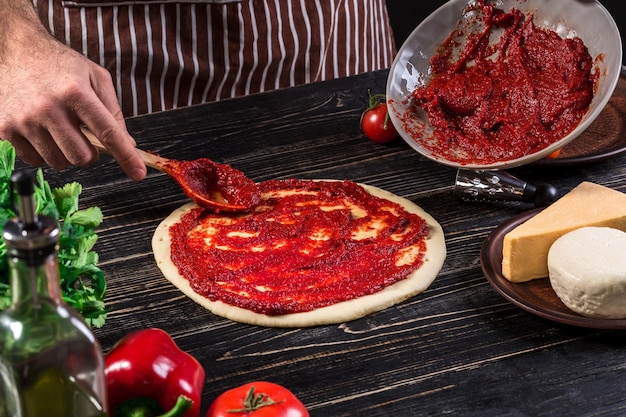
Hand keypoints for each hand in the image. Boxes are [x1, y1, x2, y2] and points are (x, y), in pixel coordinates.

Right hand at [0, 4, 146, 180]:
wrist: (14, 50)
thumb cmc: (59, 65)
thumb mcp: (95, 77)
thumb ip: (113, 111)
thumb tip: (129, 144)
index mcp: (75, 92)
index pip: (107, 133)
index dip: (126, 157)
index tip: (138, 173)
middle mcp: (48, 107)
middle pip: (82, 157)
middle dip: (89, 153)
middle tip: (83, 135)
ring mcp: (24, 120)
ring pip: (59, 162)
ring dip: (66, 153)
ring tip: (60, 130)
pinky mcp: (5, 129)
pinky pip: (34, 161)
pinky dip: (43, 153)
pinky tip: (42, 132)